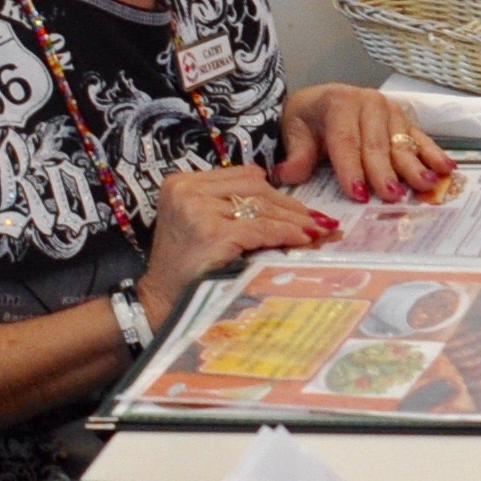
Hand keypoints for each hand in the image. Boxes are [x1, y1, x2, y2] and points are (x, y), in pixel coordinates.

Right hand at [139, 163, 335, 315]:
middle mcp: (187, 191)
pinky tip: (303, 240)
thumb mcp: (201, 225)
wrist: (161, 303)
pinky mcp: (211, 233)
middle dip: (291, 207)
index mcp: (181, 182)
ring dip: (294, 221)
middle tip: (319, 221)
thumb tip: (290, 207)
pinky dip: (286, 234)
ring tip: (317, 232)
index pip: (244, 176)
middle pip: (255, 189)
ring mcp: (197, 210)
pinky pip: (260, 229)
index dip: (276, 192)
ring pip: (261, 209)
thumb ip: (231, 207)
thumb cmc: (186, 269)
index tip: (300, 207)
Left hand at [276, 84, 453, 204]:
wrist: (319, 102)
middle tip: (392, 196)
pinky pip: (420, 138)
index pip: (346, 140)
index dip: (351, 168)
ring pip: (400, 142)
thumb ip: (297, 156)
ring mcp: (390, 110)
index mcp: (338, 103)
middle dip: (384, 172)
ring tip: (425, 185)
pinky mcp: (404, 120)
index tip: (358, 193)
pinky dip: (434, 154)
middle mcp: (368, 102)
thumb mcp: (295, 133)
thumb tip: (287, 175)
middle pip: (376, 143)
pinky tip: (447, 169)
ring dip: (414, 165)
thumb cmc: (308, 121)